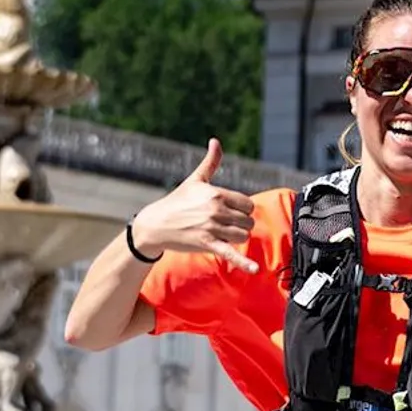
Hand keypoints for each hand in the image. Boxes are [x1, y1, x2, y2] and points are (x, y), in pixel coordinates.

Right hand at [129, 138, 259, 272]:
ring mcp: (212, 227)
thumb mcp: (196, 179)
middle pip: (248, 220)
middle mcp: (216, 209)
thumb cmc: (178, 201)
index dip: (242, 210)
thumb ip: (211, 161)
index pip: (248, 204)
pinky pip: (231, 253)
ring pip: (242, 235)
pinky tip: (254, 269)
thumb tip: (216, 141)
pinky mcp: (207, 243)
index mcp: (217, 193)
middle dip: (239, 224)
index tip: (229, 211)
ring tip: (221, 234)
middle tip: (223, 223)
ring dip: (236, 237)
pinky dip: (243, 263)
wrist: (157, 224)